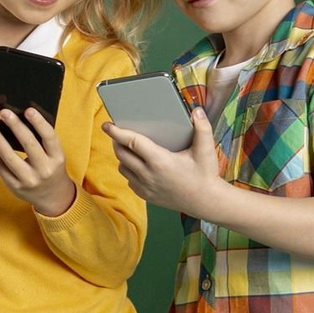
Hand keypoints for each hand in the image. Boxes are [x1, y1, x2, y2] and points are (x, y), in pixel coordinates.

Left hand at [0, 107, 75, 216]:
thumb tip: (23, 118)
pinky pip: (0, 167)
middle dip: (15, 127)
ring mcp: (28, 180)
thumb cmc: (52, 168)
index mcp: (58, 159)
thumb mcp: (55, 156)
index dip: (39, 123)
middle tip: (4, 112)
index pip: (50, 138)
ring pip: (9, 157)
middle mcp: (45, 170)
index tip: (28, 109)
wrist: (52, 196)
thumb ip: (44, 141)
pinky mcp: (14, 186)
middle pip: (29, 145)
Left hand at [104, 108, 219, 215]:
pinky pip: (129, 180)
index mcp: (160, 161)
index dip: (117, 132)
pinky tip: (138, 165)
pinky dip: (129, 170)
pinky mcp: (146, 195)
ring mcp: (145, 187)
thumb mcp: (206, 150)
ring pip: (123, 168)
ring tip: (129, 148)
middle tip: (118, 132)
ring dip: (122, 157)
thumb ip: (203, 128)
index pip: (132, 143)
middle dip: (116, 141)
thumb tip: (197, 111)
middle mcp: (149, 175)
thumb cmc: (205, 175)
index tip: (107, 125)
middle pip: (122, 154)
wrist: (206, 201)